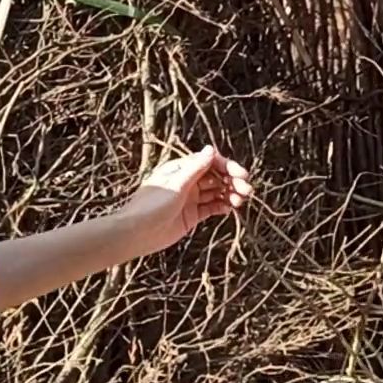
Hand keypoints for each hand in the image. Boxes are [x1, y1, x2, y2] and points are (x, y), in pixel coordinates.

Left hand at [119, 145, 251, 257]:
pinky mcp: (191, 214)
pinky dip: (221, 206)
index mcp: (181, 169)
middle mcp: (187, 182)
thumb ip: (195, 168)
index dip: (227, 167)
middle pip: (216, 177)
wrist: (136, 233)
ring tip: (240, 201)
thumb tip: (211, 149)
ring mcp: (190, 198)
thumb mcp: (176, 185)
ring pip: (215, 192)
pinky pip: (211, 207)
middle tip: (246, 190)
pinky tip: (230, 208)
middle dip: (232, 181)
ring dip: (229, 194)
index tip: (241, 175)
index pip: (210, 163)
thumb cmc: (150, 206)